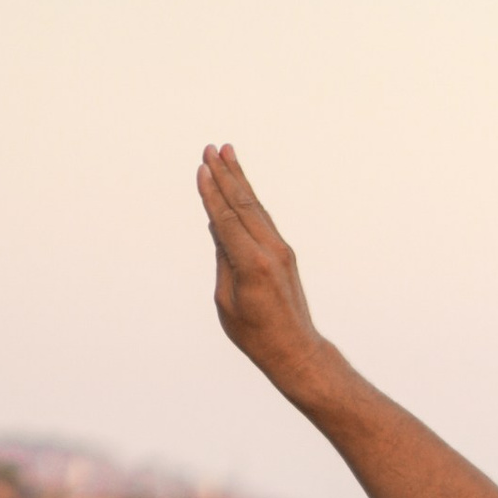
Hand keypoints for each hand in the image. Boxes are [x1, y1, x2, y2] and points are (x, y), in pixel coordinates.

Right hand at [198, 144, 325, 388]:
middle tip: (212, 148)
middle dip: (225, 174)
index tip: (202, 167)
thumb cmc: (256, 334)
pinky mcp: (284, 253)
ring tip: (227, 153)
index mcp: (252, 264)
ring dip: (239, 179)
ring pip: (255, 207)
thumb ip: (224, 260)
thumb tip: (219, 227)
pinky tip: (240, 186)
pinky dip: (249, 200)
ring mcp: (281, 250)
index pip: (227, 219)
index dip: (212, 192)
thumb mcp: (228, 300)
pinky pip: (262, 219)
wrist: (296, 350)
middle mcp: (271, 251)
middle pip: (243, 204)